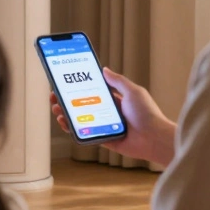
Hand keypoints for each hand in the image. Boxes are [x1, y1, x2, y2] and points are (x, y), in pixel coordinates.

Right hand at [49, 67, 175, 165]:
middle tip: (54, 96)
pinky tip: (64, 122)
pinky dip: (72, 129)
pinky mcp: (102, 139)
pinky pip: (84, 134)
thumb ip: (117, 81)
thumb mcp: (133, 91)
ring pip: (79, 120)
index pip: (91, 92)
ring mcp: (104, 127)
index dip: (77, 88)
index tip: (65, 83)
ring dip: (65, 113)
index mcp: (115, 101)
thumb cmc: (147, 113)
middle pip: (81, 106)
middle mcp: (107, 113)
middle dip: (66, 100)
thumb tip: (104, 69)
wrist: (154, 138)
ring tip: (56, 108)